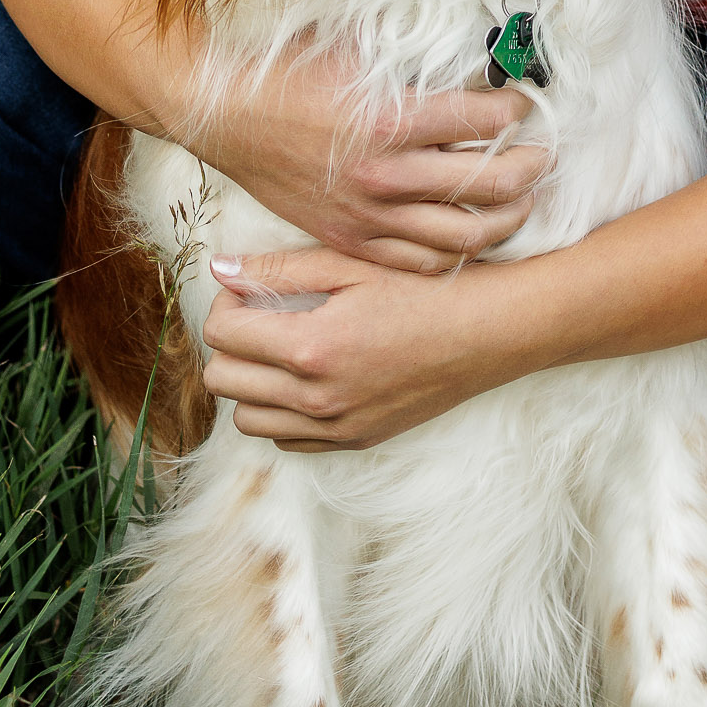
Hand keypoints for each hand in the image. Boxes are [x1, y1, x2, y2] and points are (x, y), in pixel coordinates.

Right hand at [177, 48, 549, 272]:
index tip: (524, 103)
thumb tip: (471, 54)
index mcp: (392, 120)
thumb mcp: (357, 48)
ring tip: (521, 201)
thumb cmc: (289, 74)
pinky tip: (472, 234)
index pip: (485, 119)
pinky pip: (422, 263)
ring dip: (507, 217)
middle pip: (491, 184)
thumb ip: (415, 58)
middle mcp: (386, 174)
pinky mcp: (351, 239)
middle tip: (542, 154)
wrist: (225, 115)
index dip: (517, 110)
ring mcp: (368, 215)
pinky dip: (458, 253)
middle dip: (531, 167)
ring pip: (465, 234)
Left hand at [199, 247, 539, 449]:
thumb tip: (220, 270)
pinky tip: (308, 379)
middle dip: (231, 343)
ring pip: (246, 419)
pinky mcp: (353, 440)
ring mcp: (335, 426)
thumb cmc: (423, 289)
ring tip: (280, 350)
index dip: (227, 303)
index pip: (223, 333)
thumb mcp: (352, 266)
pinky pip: (286, 440)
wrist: (486, 333)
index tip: (249, 289)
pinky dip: (282, 412)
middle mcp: (316, 397)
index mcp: (311, 346)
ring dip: (251, 382)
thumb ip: (279, 269)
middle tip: (260, 316)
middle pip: (223, 379)